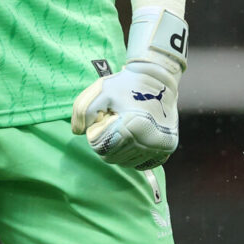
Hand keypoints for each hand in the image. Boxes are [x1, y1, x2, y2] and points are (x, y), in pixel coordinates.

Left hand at [71, 10, 186, 169]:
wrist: (158, 79)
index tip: (105, 118)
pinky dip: (133, 155)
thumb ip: (82, 111)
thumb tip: (78, 132)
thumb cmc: (126, 84)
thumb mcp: (100, 90)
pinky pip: (141, 164)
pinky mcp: (166, 150)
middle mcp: (147, 142)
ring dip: (119, 148)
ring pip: (125, 163)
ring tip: (125, 127)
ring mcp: (158, 148)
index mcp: (130, 129)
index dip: (96, 132)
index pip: (99, 147)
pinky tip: (134, 138)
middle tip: (114, 123)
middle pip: (110, 158)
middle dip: (106, 142)